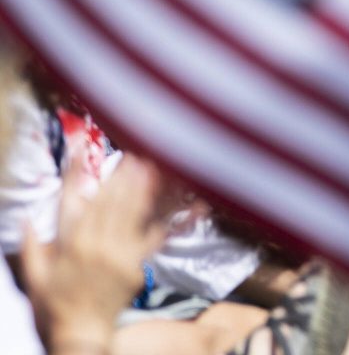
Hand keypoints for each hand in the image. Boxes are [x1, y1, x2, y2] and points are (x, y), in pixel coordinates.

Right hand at [21, 155, 167, 351]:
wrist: (79, 339)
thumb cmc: (55, 310)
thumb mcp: (35, 281)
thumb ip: (31, 249)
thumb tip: (26, 220)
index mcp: (71, 244)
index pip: (74, 200)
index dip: (78, 172)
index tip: (82, 150)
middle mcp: (96, 244)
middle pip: (110, 200)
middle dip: (121, 174)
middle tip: (133, 150)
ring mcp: (119, 254)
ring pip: (133, 212)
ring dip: (143, 186)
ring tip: (152, 163)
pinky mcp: (136, 266)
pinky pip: (155, 238)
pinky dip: (172, 221)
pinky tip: (185, 205)